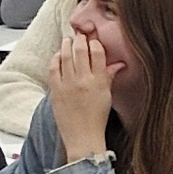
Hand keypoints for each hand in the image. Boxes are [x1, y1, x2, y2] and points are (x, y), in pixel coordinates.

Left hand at [48, 30, 113, 160]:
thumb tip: (118, 64)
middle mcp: (83, 80)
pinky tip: (58, 55)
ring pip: (65, 56)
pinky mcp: (56, 91)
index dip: (94, 43)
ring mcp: (68, 85)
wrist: (83, 138)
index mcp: (99, 81)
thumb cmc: (96, 119)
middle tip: (79, 35)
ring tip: (67, 40)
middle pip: (80, 50)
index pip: (97, 52)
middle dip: (80, 39)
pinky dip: (55, 59)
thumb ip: (110, 77)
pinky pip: (53, 68)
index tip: (92, 40)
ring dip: (66, 45)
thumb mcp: (107, 96)